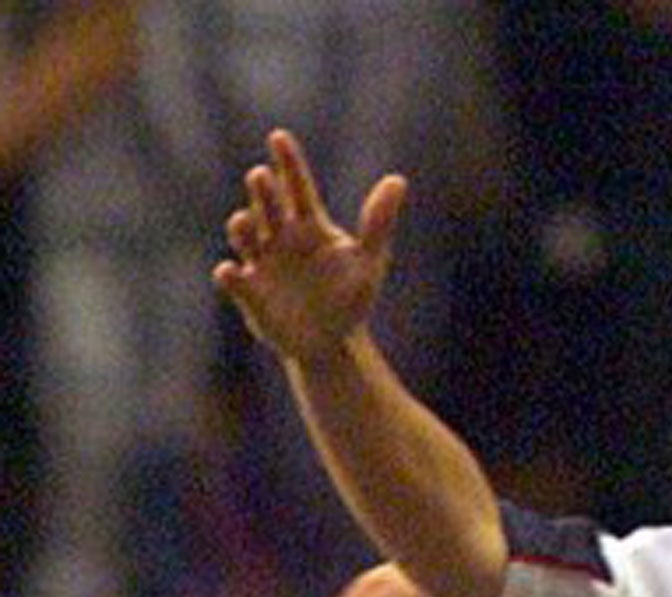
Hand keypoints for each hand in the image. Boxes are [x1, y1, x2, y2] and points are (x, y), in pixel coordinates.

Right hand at [212, 127, 406, 364]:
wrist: (331, 341)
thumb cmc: (350, 296)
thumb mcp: (369, 261)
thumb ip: (378, 222)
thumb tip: (398, 179)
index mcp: (308, 226)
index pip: (296, 187)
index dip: (288, 163)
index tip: (279, 137)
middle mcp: (280, 237)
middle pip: (268, 207)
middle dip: (263, 193)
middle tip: (261, 175)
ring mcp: (261, 263)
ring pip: (246, 237)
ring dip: (243, 228)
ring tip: (245, 220)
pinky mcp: (249, 292)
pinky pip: (235, 281)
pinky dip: (230, 276)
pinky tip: (230, 271)